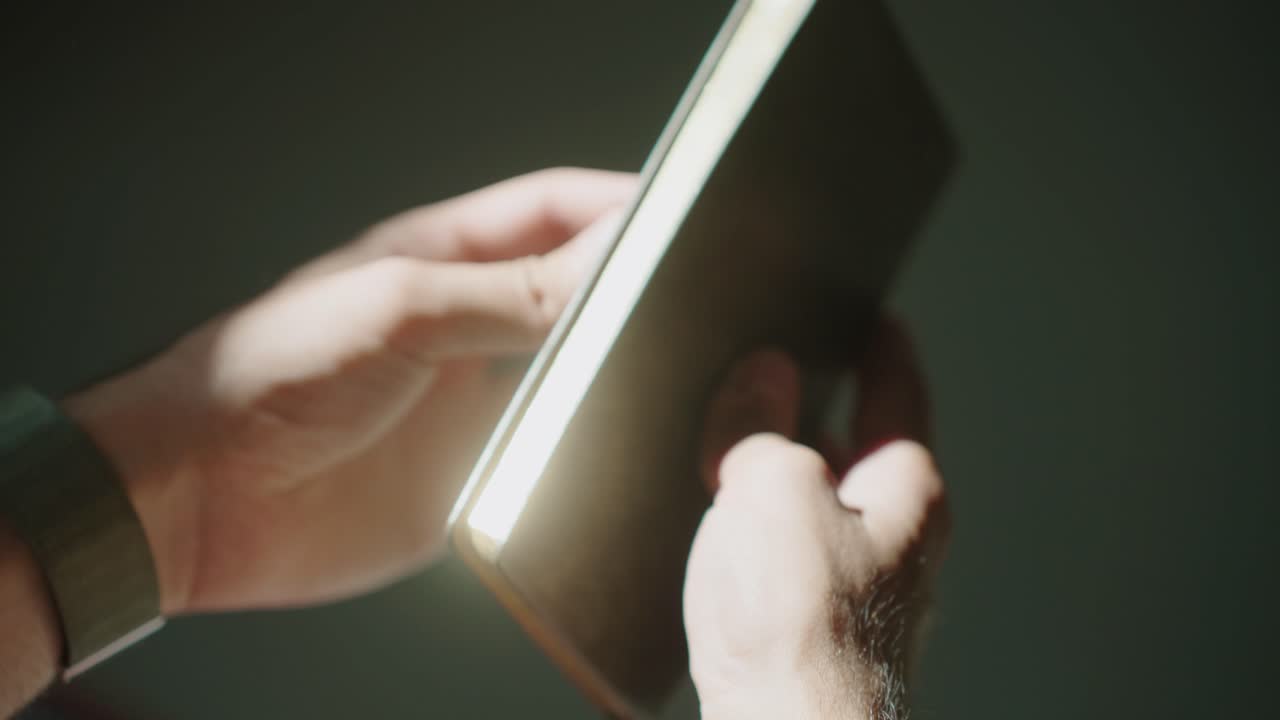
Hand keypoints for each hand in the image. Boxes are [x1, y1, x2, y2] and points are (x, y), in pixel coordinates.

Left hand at [65, 168, 634, 614]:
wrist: (203, 496)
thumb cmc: (270, 374)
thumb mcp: (399, 309)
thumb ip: (508, 292)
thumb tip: (609, 270)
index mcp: (443, 261)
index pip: (550, 214)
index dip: (618, 206)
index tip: (685, 216)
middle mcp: (466, 326)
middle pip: (574, 291)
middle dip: (633, 288)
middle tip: (692, 298)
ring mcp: (471, 402)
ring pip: (574, 375)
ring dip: (616, 372)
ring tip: (670, 372)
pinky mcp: (471, 474)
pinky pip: (552, 456)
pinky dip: (591, 451)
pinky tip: (619, 449)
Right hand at [685, 320, 948, 718]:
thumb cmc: (802, 626)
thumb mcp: (771, 487)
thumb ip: (761, 421)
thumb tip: (761, 375)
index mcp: (905, 489)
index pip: (899, 391)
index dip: (882, 346)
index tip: (876, 319)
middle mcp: (898, 539)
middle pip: (863, 451)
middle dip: (822, 412)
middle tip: (783, 373)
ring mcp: (863, 590)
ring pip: (822, 508)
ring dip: (784, 476)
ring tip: (737, 448)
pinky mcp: (820, 631)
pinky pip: (794, 556)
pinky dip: (763, 530)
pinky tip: (725, 532)